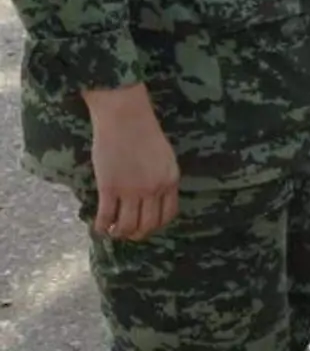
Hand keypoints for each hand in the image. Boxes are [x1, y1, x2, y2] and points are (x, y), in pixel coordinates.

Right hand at [83, 85, 179, 240]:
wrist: (125, 116)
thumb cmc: (144, 131)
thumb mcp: (164, 156)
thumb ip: (161, 177)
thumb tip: (153, 197)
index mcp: (170, 180)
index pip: (168, 214)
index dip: (155, 225)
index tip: (146, 226)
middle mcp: (154, 189)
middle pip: (148, 225)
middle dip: (136, 234)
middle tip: (126, 232)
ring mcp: (132, 190)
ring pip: (127, 227)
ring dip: (118, 233)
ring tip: (111, 230)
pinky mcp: (110, 188)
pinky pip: (105, 218)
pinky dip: (100, 227)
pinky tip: (97, 226)